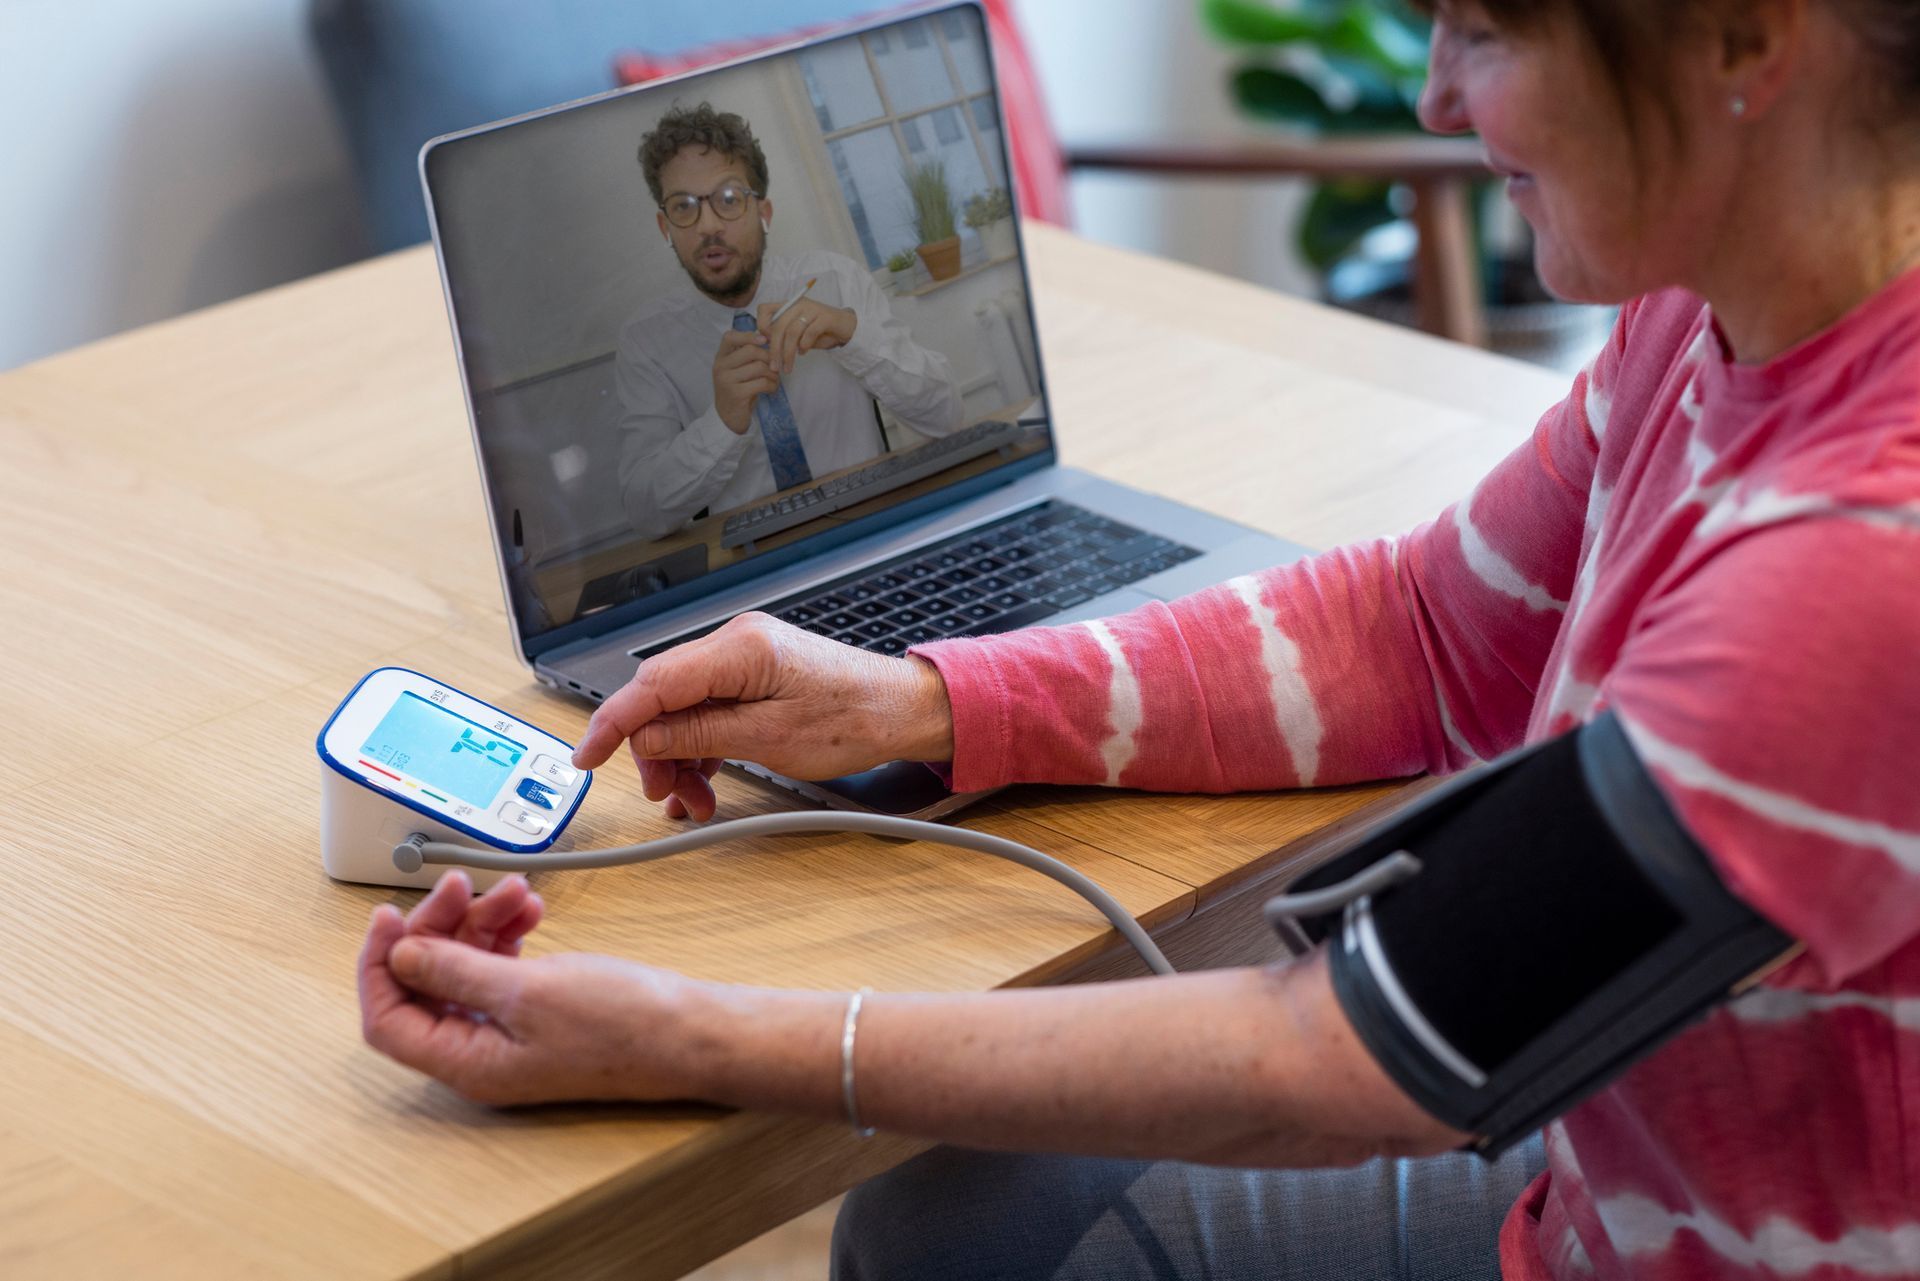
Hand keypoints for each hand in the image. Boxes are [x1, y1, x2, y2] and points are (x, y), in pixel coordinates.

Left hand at [358, 871, 702, 1104]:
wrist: (691, 1031)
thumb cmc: (625, 1026)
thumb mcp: (528, 992)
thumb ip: (455, 972)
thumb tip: (399, 956)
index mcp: (467, 1064)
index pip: (388, 1019)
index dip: (380, 965)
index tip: (390, 916)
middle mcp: (480, 1052)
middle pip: (426, 983)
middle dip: (440, 928)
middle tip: (464, 885)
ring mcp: (509, 1032)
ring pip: (466, 966)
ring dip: (482, 922)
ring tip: (516, 891)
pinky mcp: (537, 1011)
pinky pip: (501, 966)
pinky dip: (508, 932)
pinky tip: (530, 908)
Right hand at [571, 612, 953, 820]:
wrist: (902, 711)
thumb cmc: (854, 718)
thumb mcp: (768, 739)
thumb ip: (698, 736)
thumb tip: (644, 739)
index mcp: (740, 649)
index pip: (652, 683)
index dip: (613, 722)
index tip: (588, 757)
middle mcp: (737, 644)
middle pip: (663, 698)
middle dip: (654, 752)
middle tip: (665, 795)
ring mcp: (745, 659)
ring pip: (682, 710)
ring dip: (679, 757)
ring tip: (695, 800)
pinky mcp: (754, 677)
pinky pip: (708, 711)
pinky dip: (701, 748)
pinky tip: (705, 781)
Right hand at [711, 328, 779, 433]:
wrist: (728, 418)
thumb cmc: (738, 390)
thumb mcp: (738, 370)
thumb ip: (747, 355)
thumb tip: (768, 337)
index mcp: (721, 358)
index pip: (729, 337)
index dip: (748, 335)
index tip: (764, 340)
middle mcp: (720, 367)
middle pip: (751, 351)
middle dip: (769, 357)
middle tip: (776, 367)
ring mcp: (727, 380)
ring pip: (759, 367)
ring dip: (773, 374)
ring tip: (774, 380)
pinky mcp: (736, 394)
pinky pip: (762, 383)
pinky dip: (772, 386)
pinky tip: (771, 389)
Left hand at [757, 298, 855, 376]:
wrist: (847, 326)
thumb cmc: (820, 330)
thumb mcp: (798, 332)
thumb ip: (783, 335)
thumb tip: (765, 343)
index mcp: (788, 305)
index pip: (764, 309)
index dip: (761, 326)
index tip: (764, 343)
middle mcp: (798, 304)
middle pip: (778, 326)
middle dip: (774, 350)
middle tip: (774, 366)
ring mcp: (812, 309)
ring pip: (793, 332)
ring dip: (788, 353)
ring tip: (788, 367)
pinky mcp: (826, 317)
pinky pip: (810, 332)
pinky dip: (805, 345)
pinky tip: (803, 353)